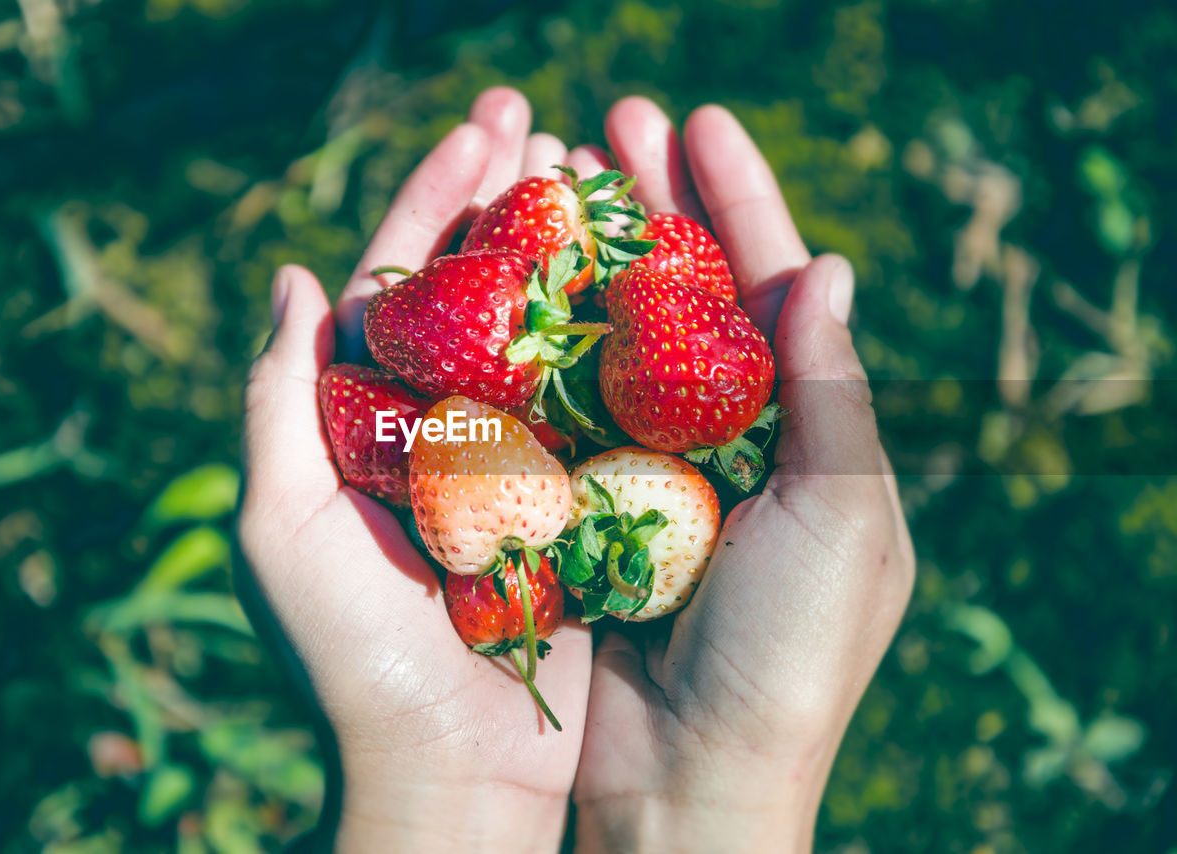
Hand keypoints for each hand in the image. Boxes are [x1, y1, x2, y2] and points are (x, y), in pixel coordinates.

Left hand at [235, 88, 596, 852]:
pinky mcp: (572, 502)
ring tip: (602, 178)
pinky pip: (600, 407)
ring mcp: (511, 462)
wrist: (448, 773)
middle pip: (478, 292)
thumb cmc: (348, 659)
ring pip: (546, 334)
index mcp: (363, 424)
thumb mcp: (282, 528)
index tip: (483, 129)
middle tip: (550, 124)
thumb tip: (292, 275)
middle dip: (508, 203)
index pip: (399, 284)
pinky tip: (656, 285)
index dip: (435, 199)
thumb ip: (275, 404)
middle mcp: (439, 431)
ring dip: (571, 254)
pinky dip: (623, 343)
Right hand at [569, 98, 914, 851]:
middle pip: (685, 294)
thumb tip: (830, 265)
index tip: (696, 118)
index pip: (769, 287)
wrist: (696, 782)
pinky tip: (504, 284)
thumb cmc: (791, 655)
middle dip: (652, 203)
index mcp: (803, 431)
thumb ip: (834, 392)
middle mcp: (726, 439)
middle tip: (606, 117)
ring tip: (548, 173)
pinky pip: (558, 410)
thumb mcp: (842, 516)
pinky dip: (535, 345)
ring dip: (584, 256)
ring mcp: (648, 468)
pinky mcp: (583, 506)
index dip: (737, 197)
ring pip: (613, 337)